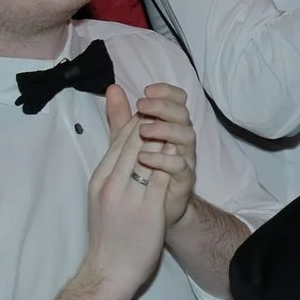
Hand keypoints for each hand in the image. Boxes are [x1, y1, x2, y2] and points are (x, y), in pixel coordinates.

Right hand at [82, 94, 173, 295]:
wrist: (109, 270)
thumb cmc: (107, 233)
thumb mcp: (102, 195)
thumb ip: (112, 166)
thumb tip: (108, 150)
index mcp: (100, 179)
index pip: (119, 141)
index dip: (137, 122)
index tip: (152, 112)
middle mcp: (111, 185)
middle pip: (133, 143)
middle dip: (151, 124)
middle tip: (167, 112)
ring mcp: (128, 197)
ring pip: (147, 156)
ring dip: (162, 138)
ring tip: (176, 127)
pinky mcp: (148, 211)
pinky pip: (161, 179)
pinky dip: (170, 162)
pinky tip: (181, 153)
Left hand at [108, 82, 197, 229]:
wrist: (148, 210)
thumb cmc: (140, 172)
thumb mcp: (126, 142)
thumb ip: (121, 117)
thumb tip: (112, 88)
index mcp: (169, 126)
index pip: (177, 100)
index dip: (165, 92)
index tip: (146, 89)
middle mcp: (180, 139)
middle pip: (183, 114)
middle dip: (163, 106)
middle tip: (142, 105)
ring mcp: (185, 159)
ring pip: (187, 136)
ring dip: (165, 129)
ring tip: (143, 130)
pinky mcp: (184, 180)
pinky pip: (180, 166)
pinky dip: (163, 160)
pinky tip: (144, 157)